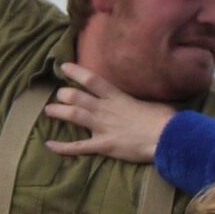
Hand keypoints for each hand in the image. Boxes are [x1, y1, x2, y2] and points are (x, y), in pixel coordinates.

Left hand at [44, 61, 174, 163]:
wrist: (166, 137)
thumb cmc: (163, 120)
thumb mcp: (150, 103)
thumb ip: (137, 101)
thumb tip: (139, 102)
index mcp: (117, 97)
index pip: (91, 80)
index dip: (75, 72)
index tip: (64, 67)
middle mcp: (105, 109)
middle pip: (76, 97)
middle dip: (64, 95)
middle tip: (59, 95)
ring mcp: (102, 127)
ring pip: (73, 116)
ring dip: (58, 112)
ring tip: (48, 111)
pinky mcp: (103, 145)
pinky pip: (78, 147)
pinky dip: (63, 147)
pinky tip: (49, 145)